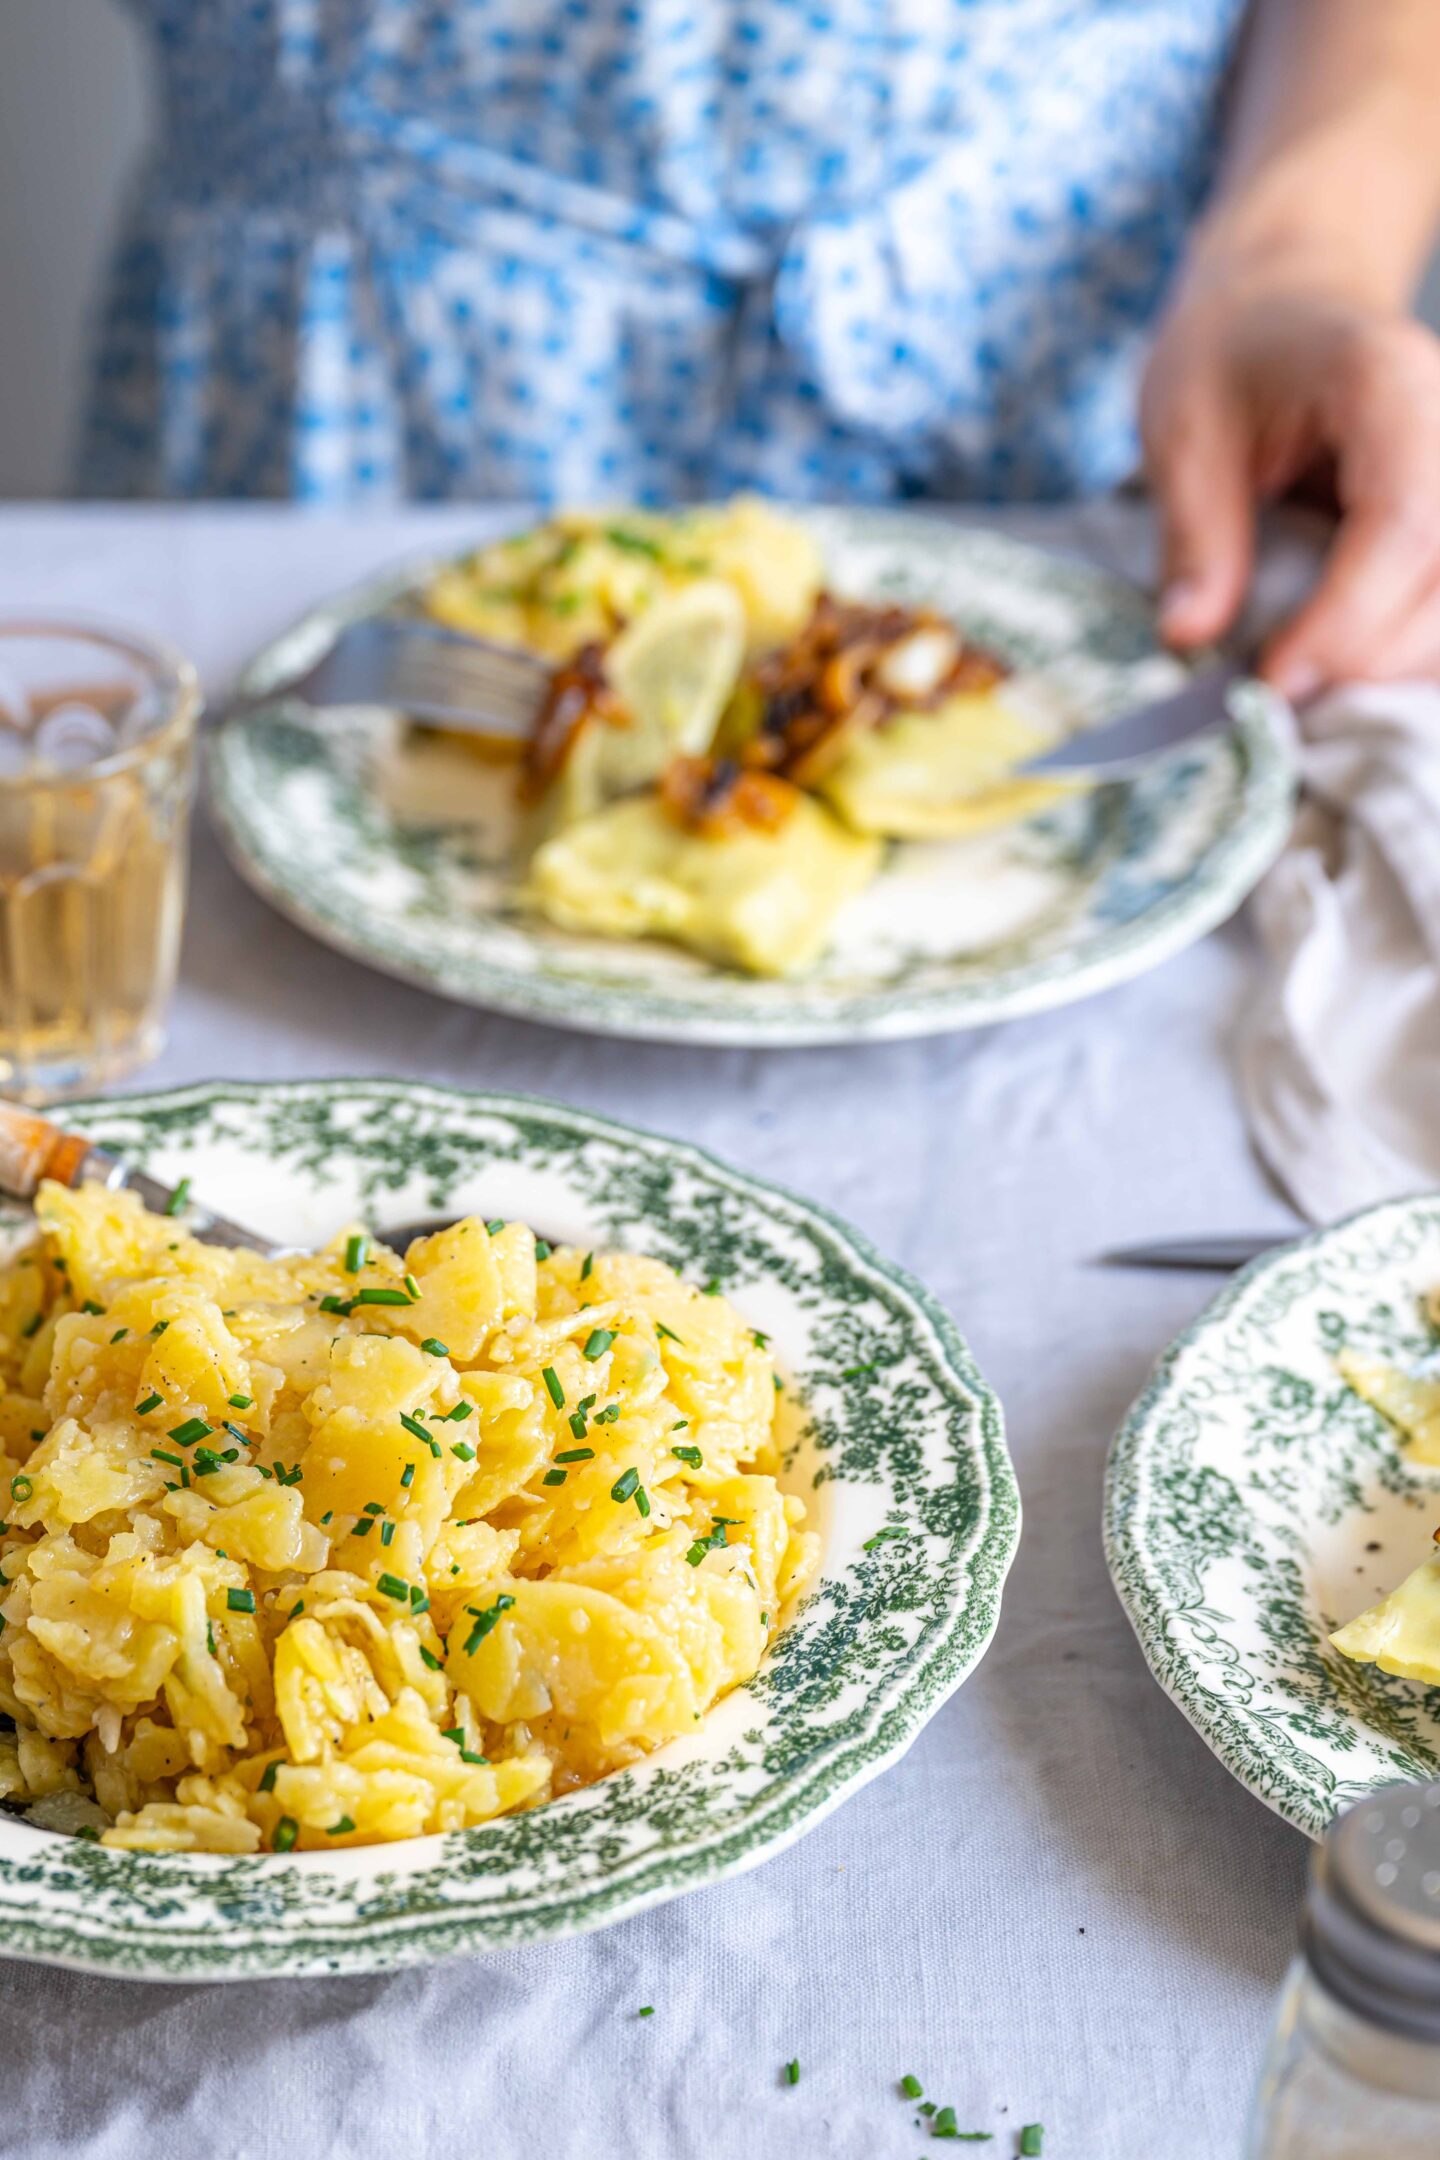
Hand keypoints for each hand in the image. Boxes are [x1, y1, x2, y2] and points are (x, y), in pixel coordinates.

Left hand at [1140, 266, 1439, 695]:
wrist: (1285, 310)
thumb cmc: (1232, 359)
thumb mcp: (1183, 429)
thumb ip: (1193, 533)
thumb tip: (1189, 636)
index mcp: (1389, 383)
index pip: (1407, 523)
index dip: (1347, 620)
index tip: (1272, 679)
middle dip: (1367, 658)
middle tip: (1276, 694)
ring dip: (1392, 668)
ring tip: (1304, 678)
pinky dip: (1405, 656)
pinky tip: (1341, 664)